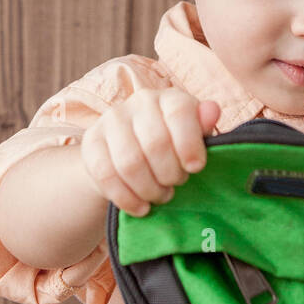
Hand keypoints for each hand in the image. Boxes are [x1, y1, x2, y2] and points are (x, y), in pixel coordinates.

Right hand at [80, 88, 220, 215]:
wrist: (129, 153)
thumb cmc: (173, 145)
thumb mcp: (194, 136)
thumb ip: (204, 126)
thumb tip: (212, 111)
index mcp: (169, 97)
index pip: (179, 113)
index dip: (189, 144)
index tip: (196, 168)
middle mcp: (139, 102)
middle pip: (156, 144)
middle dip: (170, 174)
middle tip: (176, 184)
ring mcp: (111, 120)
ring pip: (130, 163)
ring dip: (149, 189)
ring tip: (160, 196)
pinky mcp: (91, 142)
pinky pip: (106, 175)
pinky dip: (126, 198)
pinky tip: (141, 206)